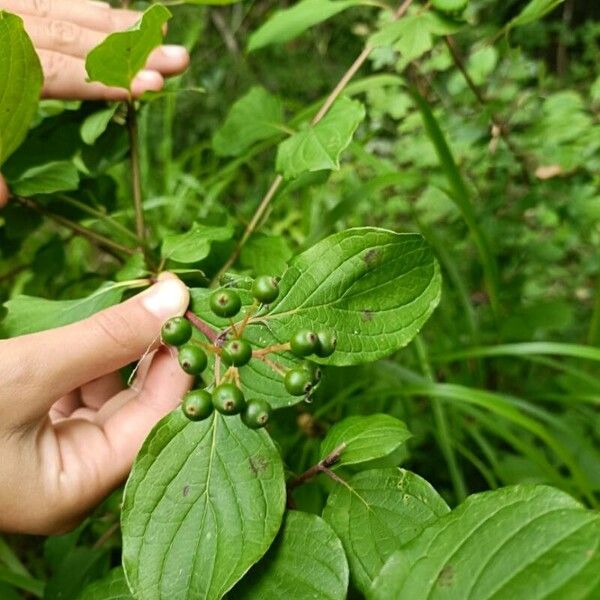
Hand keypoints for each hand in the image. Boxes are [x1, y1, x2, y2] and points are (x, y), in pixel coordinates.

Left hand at [0, 0, 189, 206]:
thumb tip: (3, 196)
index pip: (45, 68)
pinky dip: (76, 5)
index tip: (151, 87)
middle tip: (178, 57)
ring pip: (50, 5)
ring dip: (109, 20)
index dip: (101, 79)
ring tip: (157, 28)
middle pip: (58, 29)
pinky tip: (105, 12)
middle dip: (123, 46)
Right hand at [0, 274, 192, 533]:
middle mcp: (69, 475)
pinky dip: (91, 358)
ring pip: (107, 395)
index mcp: (74, 486)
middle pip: (137, 408)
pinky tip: (103, 327)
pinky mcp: (29, 426)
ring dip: (121, 351)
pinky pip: (77, 391)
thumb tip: (175, 294)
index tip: (197, 313)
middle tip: (174, 302)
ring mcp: (48, 452)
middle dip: (153, 353)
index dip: (182, 366)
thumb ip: (106, 336)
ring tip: (141, 307)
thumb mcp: (26, 372)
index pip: (159, 423)